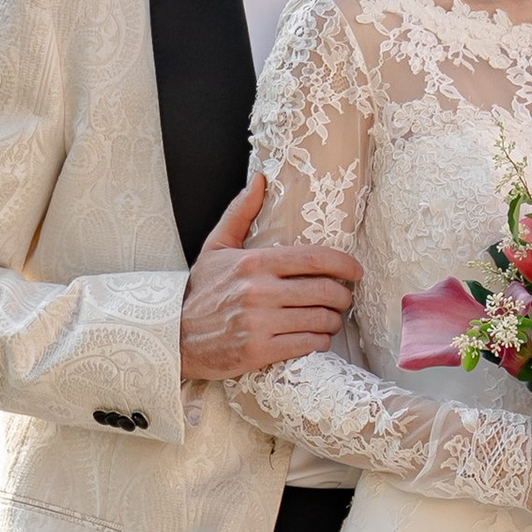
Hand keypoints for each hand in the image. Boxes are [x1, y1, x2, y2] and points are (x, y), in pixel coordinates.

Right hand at [178, 174, 360, 382]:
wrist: (175, 337)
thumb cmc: (200, 292)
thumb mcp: (215, 248)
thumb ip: (240, 213)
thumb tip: (261, 180)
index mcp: (253, 262)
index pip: (313, 258)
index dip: (344, 264)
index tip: (356, 270)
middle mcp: (258, 291)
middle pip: (324, 291)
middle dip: (343, 296)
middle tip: (343, 298)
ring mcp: (259, 323)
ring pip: (320, 319)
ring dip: (333, 321)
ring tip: (329, 319)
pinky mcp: (260, 351)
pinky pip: (308, 344)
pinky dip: (319, 341)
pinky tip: (315, 337)